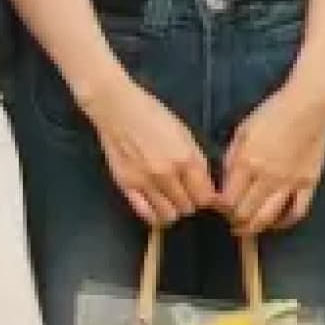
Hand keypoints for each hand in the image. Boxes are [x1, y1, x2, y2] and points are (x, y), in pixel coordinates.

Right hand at [79, 76, 220, 226]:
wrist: (117, 108)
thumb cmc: (153, 115)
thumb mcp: (184, 133)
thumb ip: (196, 161)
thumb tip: (206, 186)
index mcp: (185, 158)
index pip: (205, 196)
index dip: (207, 198)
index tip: (203, 195)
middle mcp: (167, 174)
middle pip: (188, 208)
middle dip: (190, 203)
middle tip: (185, 193)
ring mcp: (145, 182)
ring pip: (169, 215)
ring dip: (173, 210)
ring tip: (170, 200)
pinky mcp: (126, 186)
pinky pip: (146, 214)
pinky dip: (154, 215)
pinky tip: (155, 205)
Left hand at [221, 78, 324, 235]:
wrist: (310, 105)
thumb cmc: (273, 112)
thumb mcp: (243, 130)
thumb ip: (231, 157)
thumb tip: (224, 181)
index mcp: (247, 162)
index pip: (228, 200)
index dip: (219, 208)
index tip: (217, 206)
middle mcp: (267, 177)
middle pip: (245, 213)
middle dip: (233, 219)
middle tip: (230, 218)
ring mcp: (289, 183)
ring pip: (267, 218)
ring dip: (253, 228)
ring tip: (245, 228)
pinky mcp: (308, 184)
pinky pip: (297, 212)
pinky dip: (284, 223)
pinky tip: (275, 223)